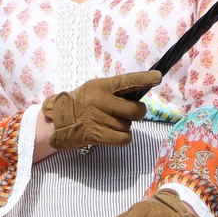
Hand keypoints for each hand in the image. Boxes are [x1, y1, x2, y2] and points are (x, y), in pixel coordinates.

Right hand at [42, 71, 159, 149]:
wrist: (60, 119)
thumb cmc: (84, 102)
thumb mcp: (97, 88)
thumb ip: (116, 90)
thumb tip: (141, 94)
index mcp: (103, 86)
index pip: (127, 81)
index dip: (144, 79)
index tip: (157, 77)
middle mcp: (101, 100)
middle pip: (135, 110)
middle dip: (137, 113)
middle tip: (127, 112)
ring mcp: (98, 118)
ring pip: (129, 126)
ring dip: (123, 126)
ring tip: (108, 121)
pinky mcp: (96, 135)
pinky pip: (124, 138)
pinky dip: (122, 137)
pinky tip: (111, 132)